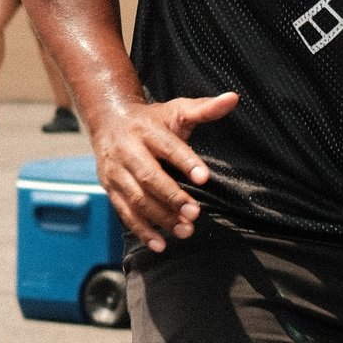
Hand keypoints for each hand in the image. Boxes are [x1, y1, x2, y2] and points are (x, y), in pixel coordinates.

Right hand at [93, 89, 239, 252]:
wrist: (108, 120)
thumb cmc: (151, 119)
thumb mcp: (176, 110)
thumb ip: (205, 109)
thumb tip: (233, 98)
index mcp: (146, 130)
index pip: (168, 147)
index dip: (186, 161)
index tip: (205, 177)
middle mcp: (128, 151)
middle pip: (149, 176)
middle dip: (171, 197)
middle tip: (195, 214)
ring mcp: (116, 172)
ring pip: (136, 198)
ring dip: (160, 218)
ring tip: (185, 231)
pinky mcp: (110, 189)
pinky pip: (125, 213)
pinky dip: (142, 230)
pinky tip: (160, 244)